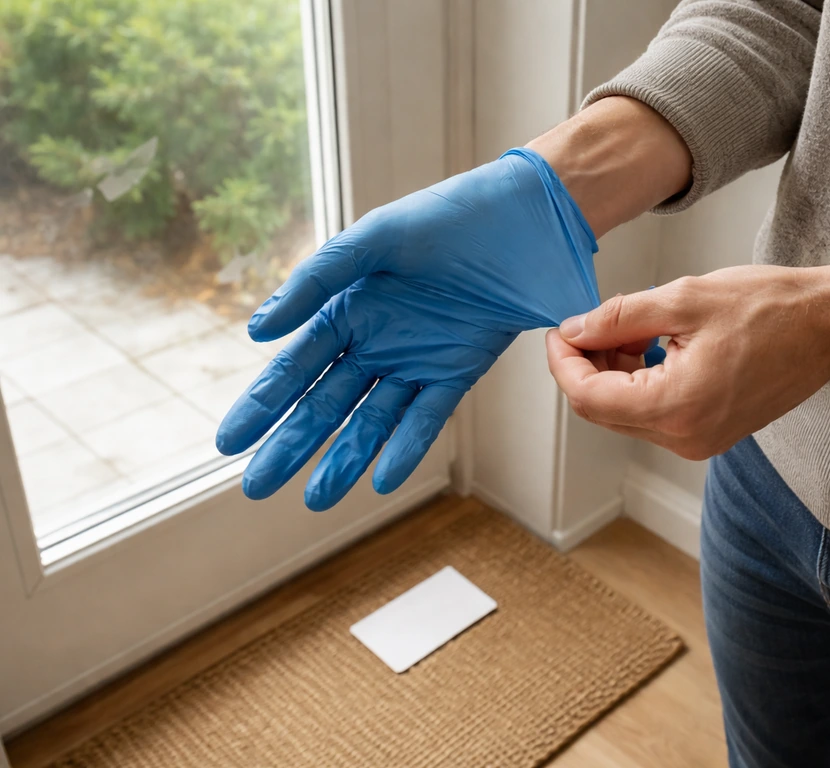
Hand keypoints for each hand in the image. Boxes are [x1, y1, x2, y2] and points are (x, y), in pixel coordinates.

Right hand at [216, 148, 600, 509]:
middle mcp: (375, 343)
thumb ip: (316, 282)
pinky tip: (381, 478)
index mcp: (347, 311)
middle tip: (257, 487)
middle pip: (324, 404)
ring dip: (344, 458)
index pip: (294, 368)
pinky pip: (426, 417)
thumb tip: (256, 331)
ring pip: (371, 420)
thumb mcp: (373, 240)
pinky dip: (405, 446)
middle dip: (291, 445)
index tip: (228, 443)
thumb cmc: (445, 217)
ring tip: (316, 499)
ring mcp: (415, 362)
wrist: (523, 218)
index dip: (262, 406)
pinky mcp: (457, 372)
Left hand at [546, 254, 829, 459]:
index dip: (564, 362)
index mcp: (677, 407)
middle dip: (586, 366)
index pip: (589, 397)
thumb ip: (619, 318)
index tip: (558, 331)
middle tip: (590, 323)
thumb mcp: (683, 299)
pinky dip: (638, 382)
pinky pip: (654, 414)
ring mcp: (699, 442)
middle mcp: (685, 437)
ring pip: (625, 413)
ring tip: (627, 328)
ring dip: (612, 373)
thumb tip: (575, 331)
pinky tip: (649, 347)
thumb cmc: (772, 308)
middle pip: (603, 409)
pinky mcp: (709, 434)